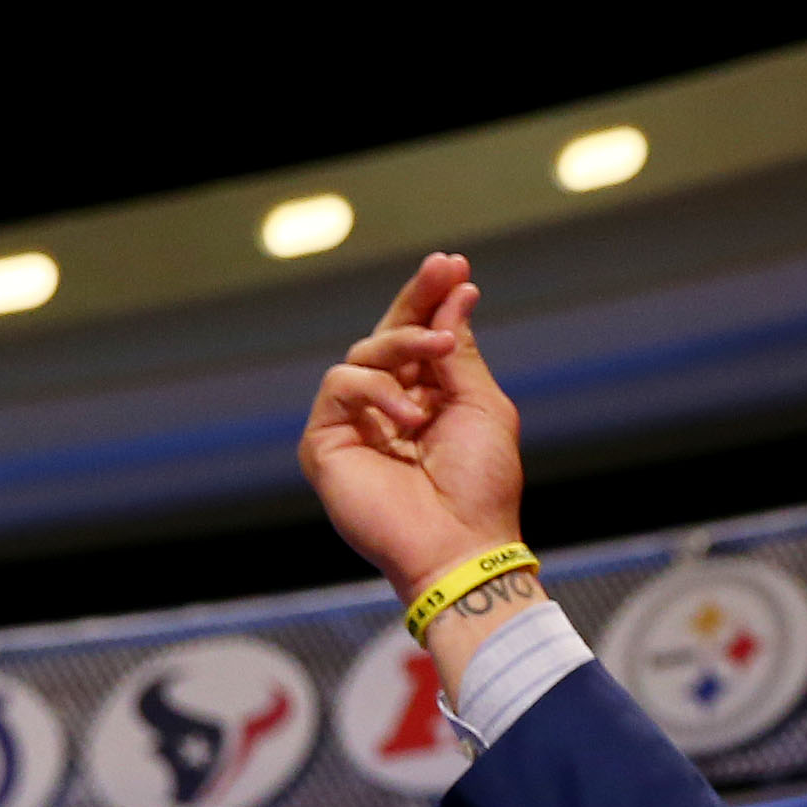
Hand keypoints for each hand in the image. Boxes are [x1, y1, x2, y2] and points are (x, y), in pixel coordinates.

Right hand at [299, 254, 524, 602]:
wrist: (460, 541)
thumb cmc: (481, 483)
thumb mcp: (481, 403)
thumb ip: (460, 351)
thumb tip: (458, 294)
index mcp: (428, 398)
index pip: (421, 338)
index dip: (433, 299)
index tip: (455, 265)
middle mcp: (388, 407)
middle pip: (388, 335)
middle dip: (416, 298)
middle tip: (443, 269)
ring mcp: (354, 423)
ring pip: (364, 353)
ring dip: (405, 344)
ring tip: (439, 353)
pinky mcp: (325, 441)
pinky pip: (340, 384)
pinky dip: (376, 388)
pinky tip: (410, 415)